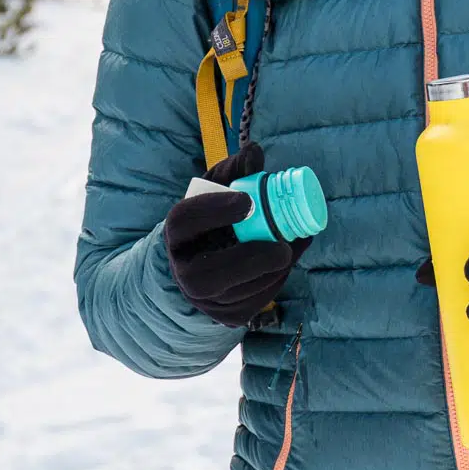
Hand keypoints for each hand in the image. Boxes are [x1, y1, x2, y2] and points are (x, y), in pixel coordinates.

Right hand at [165, 142, 309, 327]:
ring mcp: (203, 300)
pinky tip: (285, 263)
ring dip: (272, 272)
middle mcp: (182, 271)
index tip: (247, 200)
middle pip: (209, 273)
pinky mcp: (227, 317)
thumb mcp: (220, 192)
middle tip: (283, 246)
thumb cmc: (218, 219)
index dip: (215, 210)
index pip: (185, 221)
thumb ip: (235, 171)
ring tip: (292, 248)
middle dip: (251, 259)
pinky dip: (276, 282)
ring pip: (238, 293)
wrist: (208, 262)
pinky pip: (255, 302)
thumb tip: (255, 152)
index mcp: (176, 233)